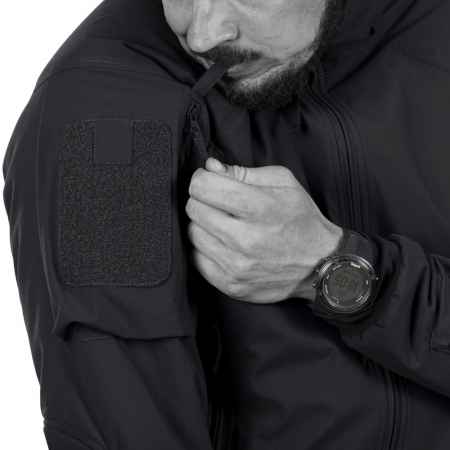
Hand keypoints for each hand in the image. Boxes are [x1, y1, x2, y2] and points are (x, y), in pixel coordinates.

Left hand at [185, 157, 343, 303]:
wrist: (320, 264)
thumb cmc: (301, 219)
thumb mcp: (283, 183)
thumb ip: (244, 172)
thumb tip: (211, 167)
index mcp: (260, 208)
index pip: (203, 187)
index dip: (202, 178)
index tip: (209, 180)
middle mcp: (246, 240)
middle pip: (194, 209)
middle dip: (202, 200)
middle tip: (218, 202)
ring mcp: (237, 266)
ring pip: (193, 234)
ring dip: (203, 225)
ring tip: (223, 223)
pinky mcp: (231, 285)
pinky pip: (197, 259)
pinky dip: (206, 248)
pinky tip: (223, 244)